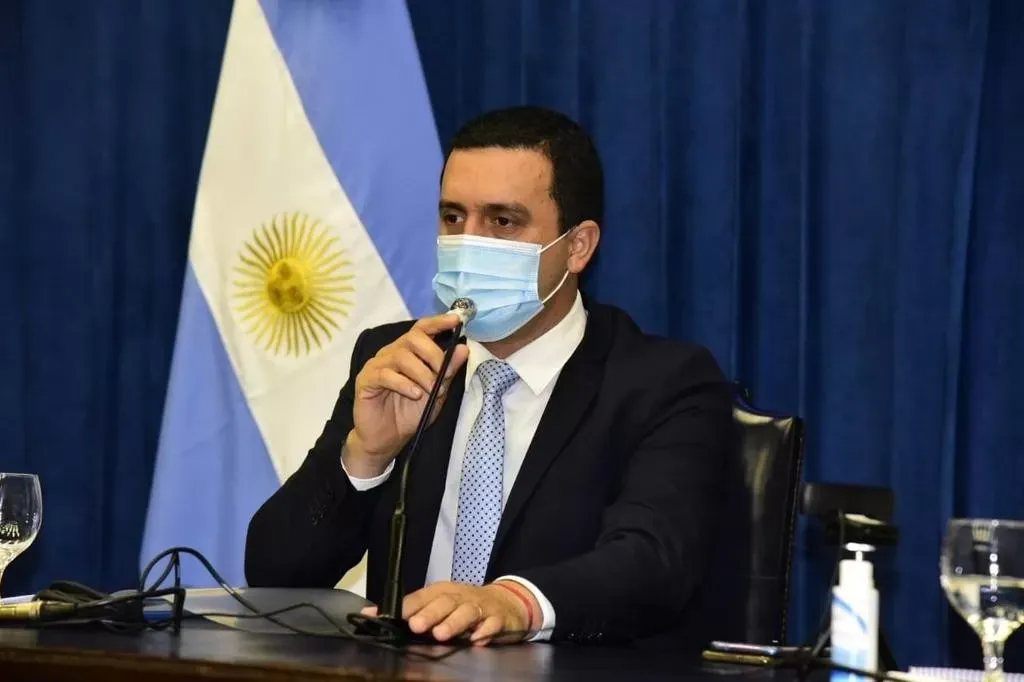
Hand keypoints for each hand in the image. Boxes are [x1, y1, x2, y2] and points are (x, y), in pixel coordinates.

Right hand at [344, 314, 469, 477]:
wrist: (387, 440)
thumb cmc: (410, 414)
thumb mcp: (437, 393)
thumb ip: (448, 371)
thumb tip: (463, 348)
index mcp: (409, 353)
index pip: (422, 329)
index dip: (438, 322)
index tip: (455, 320)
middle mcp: (391, 353)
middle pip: (412, 338)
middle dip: (432, 354)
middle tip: (442, 374)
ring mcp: (377, 365)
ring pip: (401, 356)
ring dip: (421, 373)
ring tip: (429, 390)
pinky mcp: (365, 380)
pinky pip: (385, 374)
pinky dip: (404, 383)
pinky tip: (414, 394)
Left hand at [360, 581, 536, 645]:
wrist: (505, 602)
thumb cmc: (465, 604)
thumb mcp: (439, 603)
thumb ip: (410, 609)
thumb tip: (371, 613)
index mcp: (442, 592)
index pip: (421, 597)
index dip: (407, 607)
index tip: (390, 616)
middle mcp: (459, 596)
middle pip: (444, 602)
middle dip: (429, 614)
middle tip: (416, 626)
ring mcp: (479, 607)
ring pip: (466, 612)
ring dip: (454, 622)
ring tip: (441, 634)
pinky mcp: (497, 618)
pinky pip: (492, 624)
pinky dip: (485, 631)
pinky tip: (477, 639)